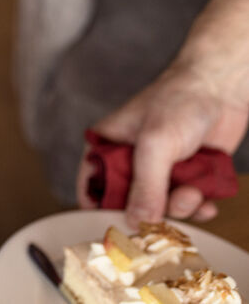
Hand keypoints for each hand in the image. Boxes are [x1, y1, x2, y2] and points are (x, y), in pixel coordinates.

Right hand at [76, 63, 248, 225]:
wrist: (222, 89)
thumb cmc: (179, 100)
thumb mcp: (154, 145)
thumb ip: (144, 187)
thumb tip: (138, 223)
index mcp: (106, 147)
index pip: (91, 186)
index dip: (102, 208)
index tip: (122, 225)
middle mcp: (129, 160)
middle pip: (129, 204)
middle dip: (152, 211)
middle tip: (169, 202)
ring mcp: (159, 169)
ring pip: (161, 208)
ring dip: (180, 207)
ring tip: (193, 191)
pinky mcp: (185, 175)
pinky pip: (186, 205)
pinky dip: (198, 207)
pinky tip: (205, 198)